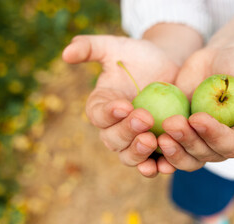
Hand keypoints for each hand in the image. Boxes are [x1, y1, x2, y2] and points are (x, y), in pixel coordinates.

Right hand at [62, 35, 178, 176]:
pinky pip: (152, 163)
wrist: (167, 66)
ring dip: (138, 153)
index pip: (98, 115)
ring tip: (152, 141)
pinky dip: (157, 167)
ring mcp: (133, 140)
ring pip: (128, 156)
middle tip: (144, 118)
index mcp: (101, 107)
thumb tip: (66, 53)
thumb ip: (90, 47)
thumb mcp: (115, 47)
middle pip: (112, 140)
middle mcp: (113, 128)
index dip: (108, 113)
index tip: (124, 105)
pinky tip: (167, 164)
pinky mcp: (154, 147)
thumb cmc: (139, 56)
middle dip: (126, 132)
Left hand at [157, 46, 233, 170]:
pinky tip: (145, 143)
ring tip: (158, 135)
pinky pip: (166, 147)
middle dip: (186, 141)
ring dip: (171, 150)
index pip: (227, 145)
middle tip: (171, 123)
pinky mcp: (177, 133)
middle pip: (202, 154)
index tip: (196, 117)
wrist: (220, 56)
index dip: (212, 135)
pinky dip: (156, 151)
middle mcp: (218, 145)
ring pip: (183, 156)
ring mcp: (196, 140)